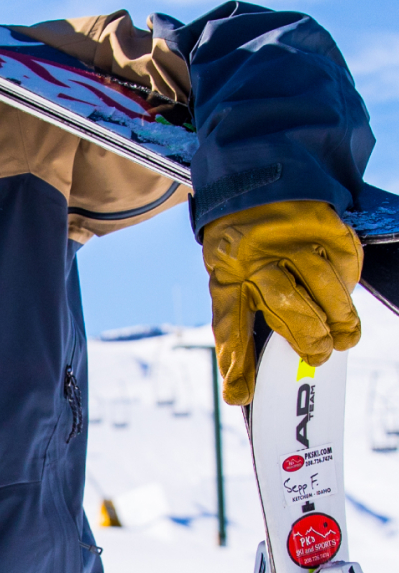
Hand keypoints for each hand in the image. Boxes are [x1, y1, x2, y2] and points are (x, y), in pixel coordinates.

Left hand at [203, 199, 362, 405]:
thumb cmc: (243, 242)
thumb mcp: (230, 272)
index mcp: (224, 274)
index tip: (240, 397)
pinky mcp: (317, 222)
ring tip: (346, 337)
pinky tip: (345, 292)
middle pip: (283, 304)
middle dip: (306, 336)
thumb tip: (262, 363)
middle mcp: (253, 256)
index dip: (235, 364)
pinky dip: (346, 281)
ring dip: (337, 316)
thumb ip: (248, 311)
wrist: (252, 175)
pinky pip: (341, 260)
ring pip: (319, 283)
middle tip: (320, 354)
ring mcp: (287, 238)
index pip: (228, 325)